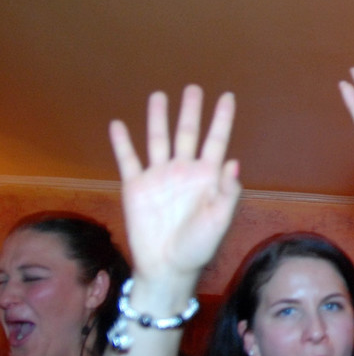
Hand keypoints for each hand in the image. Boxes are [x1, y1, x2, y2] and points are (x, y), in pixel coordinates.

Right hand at [109, 85, 240, 280]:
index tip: (228, 96)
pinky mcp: (136, 187)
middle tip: (193, 88)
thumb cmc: (199, 247)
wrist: (167, 267)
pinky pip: (128, 160)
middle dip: (190, 111)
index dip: (222, 118)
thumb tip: (233, 162)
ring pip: (158, 140)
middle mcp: (184, 171)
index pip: (217, 140)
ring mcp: (159, 176)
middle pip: (187, 133)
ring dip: (158, 118)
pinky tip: (118, 124)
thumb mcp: (220, 220)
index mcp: (207, 176)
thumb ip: (227, 192)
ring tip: (158, 96)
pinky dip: (122, 142)